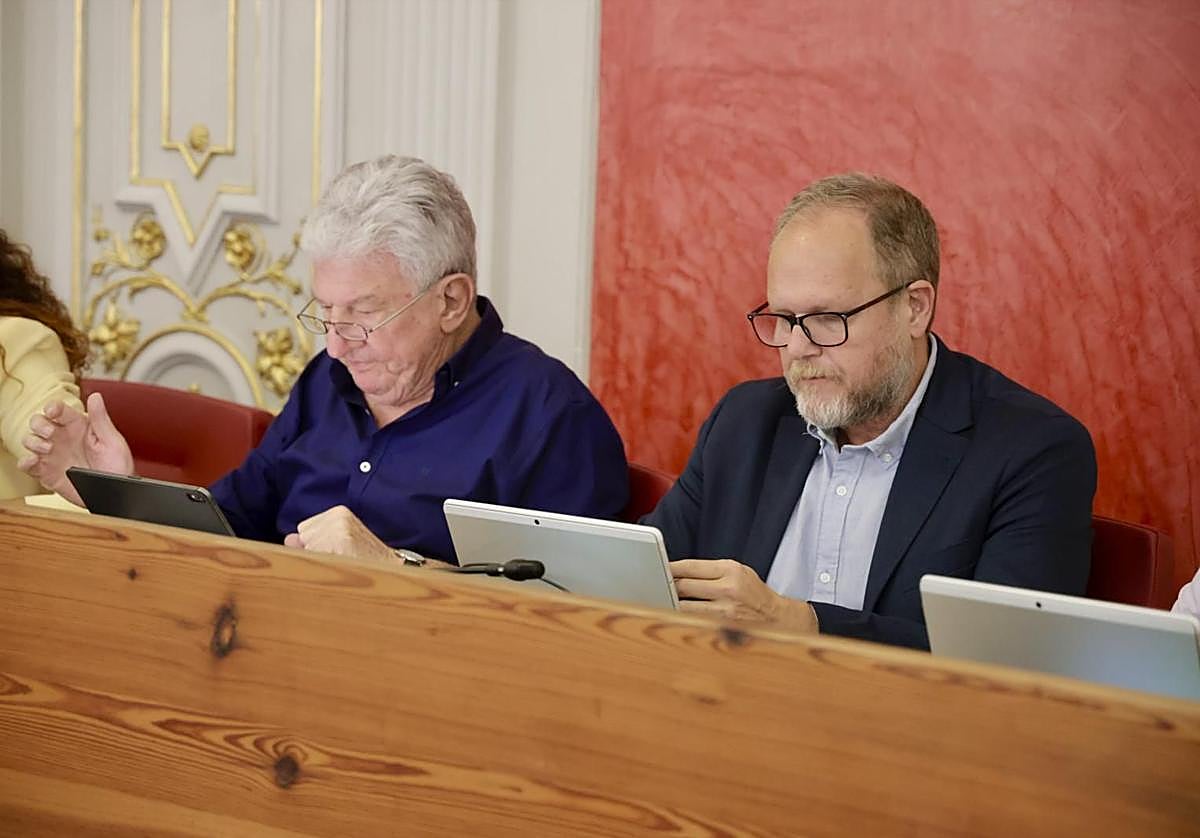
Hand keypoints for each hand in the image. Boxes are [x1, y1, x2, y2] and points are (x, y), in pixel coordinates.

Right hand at [18, 392, 134, 504]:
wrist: (114, 492)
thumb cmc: (117, 466)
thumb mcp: (112, 441)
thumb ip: (101, 419)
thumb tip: (96, 397)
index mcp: (78, 427)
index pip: (59, 410)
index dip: (53, 407)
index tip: (53, 411)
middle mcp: (63, 438)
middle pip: (39, 422)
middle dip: (40, 425)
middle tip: (50, 433)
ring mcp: (53, 455)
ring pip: (30, 440)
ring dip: (33, 442)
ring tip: (48, 449)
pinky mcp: (46, 472)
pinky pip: (28, 464)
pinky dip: (25, 462)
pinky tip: (33, 461)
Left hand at [284, 505, 395, 560]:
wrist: (394, 570)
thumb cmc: (366, 560)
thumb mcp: (338, 543)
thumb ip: (311, 540)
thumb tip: (289, 539)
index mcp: (338, 512)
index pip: (304, 530)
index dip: (314, 547)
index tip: (336, 552)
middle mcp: (338, 515)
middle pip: (303, 538)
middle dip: (314, 552)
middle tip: (341, 558)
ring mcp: (339, 527)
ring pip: (306, 549)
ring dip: (319, 560)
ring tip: (343, 562)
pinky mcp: (341, 541)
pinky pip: (314, 557)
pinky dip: (323, 566)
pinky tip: (343, 566)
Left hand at [671, 558, 817, 633]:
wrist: (776, 617)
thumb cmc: (752, 591)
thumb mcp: (737, 571)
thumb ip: (710, 570)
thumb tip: (678, 571)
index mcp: (730, 569)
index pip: (690, 566)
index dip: (670, 567)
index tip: (658, 567)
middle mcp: (728, 588)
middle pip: (683, 585)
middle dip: (667, 585)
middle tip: (655, 584)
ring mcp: (725, 610)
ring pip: (684, 605)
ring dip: (671, 603)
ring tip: (662, 599)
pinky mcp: (722, 628)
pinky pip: (693, 621)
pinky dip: (682, 617)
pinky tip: (675, 614)